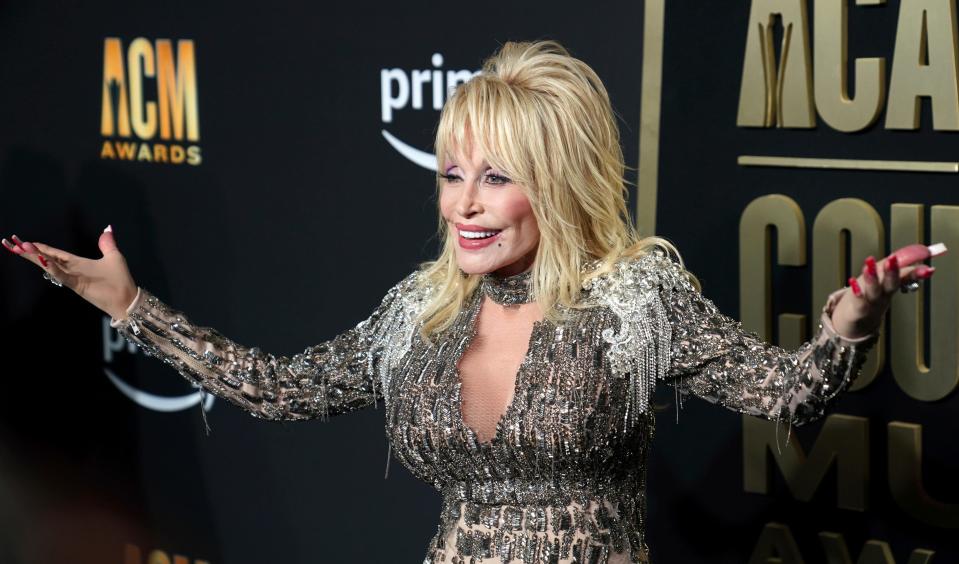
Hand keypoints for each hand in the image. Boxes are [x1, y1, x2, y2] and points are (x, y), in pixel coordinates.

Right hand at [2, 227, 138, 320]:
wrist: (127, 299)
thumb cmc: (120, 280)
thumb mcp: (113, 256)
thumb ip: (107, 243)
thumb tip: (107, 228)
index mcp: (78, 262)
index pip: (53, 253)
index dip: (39, 247)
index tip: (22, 241)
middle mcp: (72, 270)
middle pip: (45, 258)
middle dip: (28, 251)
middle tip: (9, 243)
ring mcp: (73, 278)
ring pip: (49, 266)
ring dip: (35, 257)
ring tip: (20, 247)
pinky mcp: (78, 285)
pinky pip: (62, 276)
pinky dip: (53, 268)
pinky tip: (42, 260)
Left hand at [829, 243, 942, 338]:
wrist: (856, 323)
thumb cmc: (871, 299)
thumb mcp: (888, 281)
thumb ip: (903, 267)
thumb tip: (924, 251)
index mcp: (890, 286)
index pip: (906, 277)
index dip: (917, 272)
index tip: (929, 268)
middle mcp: (883, 295)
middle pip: (890, 284)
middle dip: (893, 272)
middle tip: (893, 259)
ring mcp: (870, 303)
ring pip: (873, 291)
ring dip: (872, 278)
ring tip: (869, 262)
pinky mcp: (856, 310)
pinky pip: (857, 301)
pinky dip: (856, 292)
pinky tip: (852, 281)